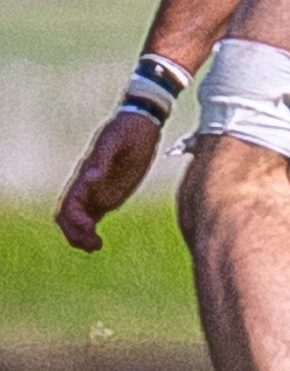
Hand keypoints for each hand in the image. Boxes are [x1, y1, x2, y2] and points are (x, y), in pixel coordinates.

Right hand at [55, 111, 161, 251]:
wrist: (141, 124)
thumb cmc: (129, 130)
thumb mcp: (117, 140)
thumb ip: (103, 159)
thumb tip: (89, 178)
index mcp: (86, 173)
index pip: (69, 202)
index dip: (74, 218)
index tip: (89, 227)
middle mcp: (87, 185)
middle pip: (67, 215)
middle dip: (74, 232)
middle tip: (94, 244)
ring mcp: (95, 191)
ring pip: (76, 220)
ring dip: (79, 235)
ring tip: (96, 246)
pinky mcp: (107, 196)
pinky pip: (90, 218)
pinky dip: (88, 232)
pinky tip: (98, 243)